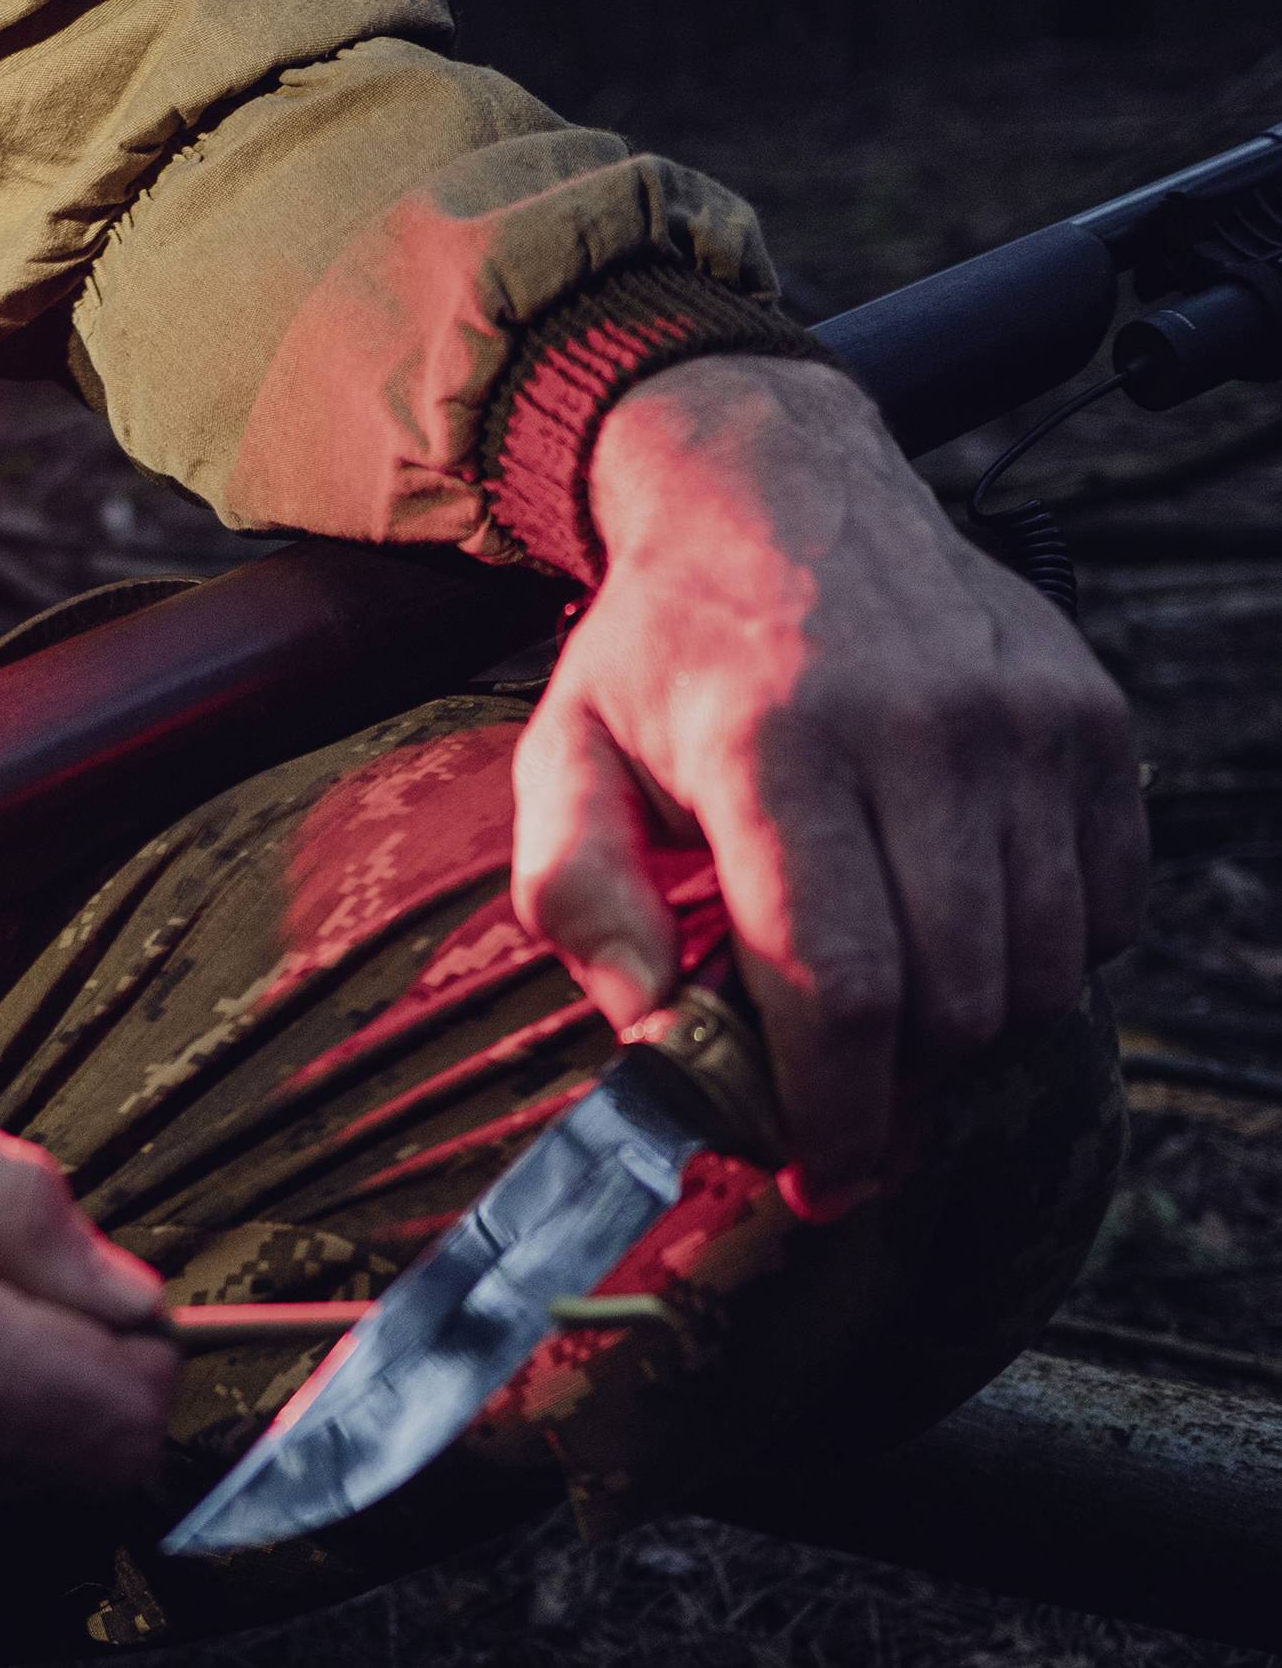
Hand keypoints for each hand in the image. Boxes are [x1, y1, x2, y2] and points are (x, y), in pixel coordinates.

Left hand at [510, 357, 1146, 1206]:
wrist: (778, 486)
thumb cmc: (662, 648)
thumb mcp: (560, 754)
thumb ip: (576, 896)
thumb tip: (651, 1027)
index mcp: (776, 744)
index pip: (841, 985)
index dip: (835, 1115)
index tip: (818, 1181)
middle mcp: (920, 727)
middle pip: (954, 999)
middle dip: (898, 1095)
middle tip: (843, 1107)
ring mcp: (1023, 718)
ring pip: (1043, 971)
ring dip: (970, 1035)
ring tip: (892, 1017)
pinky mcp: (1090, 716)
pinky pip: (1106, 908)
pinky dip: (1046, 958)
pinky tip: (959, 928)